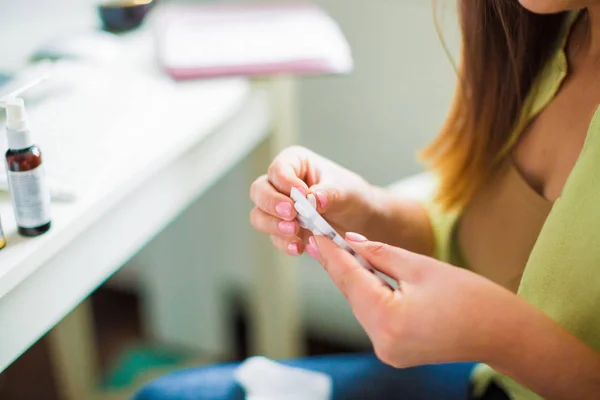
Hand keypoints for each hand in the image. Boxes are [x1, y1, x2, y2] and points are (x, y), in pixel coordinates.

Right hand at [249, 146, 374, 256]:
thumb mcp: (345, 190)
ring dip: (273, 225)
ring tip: (294, 230)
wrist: (360, 220)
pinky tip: (298, 246)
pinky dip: (284, 243)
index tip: (302, 194)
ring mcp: (278, 209)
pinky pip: (274, 237)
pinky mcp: (282, 230)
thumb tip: (312, 198)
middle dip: (272, 203)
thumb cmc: (351, 195)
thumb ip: (328, 193)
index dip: (285, 182)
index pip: (278, 169)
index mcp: (294, 163)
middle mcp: (280, 184)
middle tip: (291, 213)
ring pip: (259, 215)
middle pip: (259, 191)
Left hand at [311, 233, 518, 367]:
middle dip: (338, 264)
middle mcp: (381, 341)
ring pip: (360, 304)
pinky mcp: (394, 351)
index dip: (331, 252)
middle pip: (351, 293)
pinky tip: (362, 273)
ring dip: (352, 278)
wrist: (504, 333)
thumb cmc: (471, 297)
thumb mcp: (420, 266)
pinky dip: (367, 294)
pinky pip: (373, 316)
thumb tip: (351, 242)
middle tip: (322, 237)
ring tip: (338, 250)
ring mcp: (387, 350)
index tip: (316, 232)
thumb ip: (380, 253)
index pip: (349, 278)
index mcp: (388, 319)